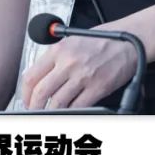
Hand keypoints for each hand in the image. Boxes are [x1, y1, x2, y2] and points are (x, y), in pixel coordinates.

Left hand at [21, 28, 137, 109]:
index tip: (26, 100)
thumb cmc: (102, 40)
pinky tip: (68, 113)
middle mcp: (68, 63)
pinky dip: (71, 112)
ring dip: (51, 112)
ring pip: (58, 102)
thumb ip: (55, 57)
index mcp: (59, 50)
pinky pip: (78, 106)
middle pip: (41, 92)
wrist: (128, 42)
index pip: (32, 76)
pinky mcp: (98, 87)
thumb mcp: (72, 40)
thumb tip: (40, 78)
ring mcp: (83, 76)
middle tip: (34, 111)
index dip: (25, 93)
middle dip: (34, 106)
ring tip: (49, 114)